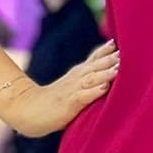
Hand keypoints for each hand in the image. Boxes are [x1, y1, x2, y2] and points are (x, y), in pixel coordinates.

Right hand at [0, 40, 117, 137]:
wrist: (27, 109)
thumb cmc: (53, 103)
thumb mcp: (72, 88)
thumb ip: (87, 82)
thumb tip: (107, 79)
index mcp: (78, 74)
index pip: (94, 59)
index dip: (105, 50)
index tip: (118, 43)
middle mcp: (76, 79)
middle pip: (95, 65)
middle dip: (110, 59)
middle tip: (125, 52)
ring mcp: (72, 90)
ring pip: (91, 78)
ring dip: (105, 73)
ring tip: (119, 68)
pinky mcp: (68, 104)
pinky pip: (82, 96)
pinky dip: (94, 91)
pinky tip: (104, 88)